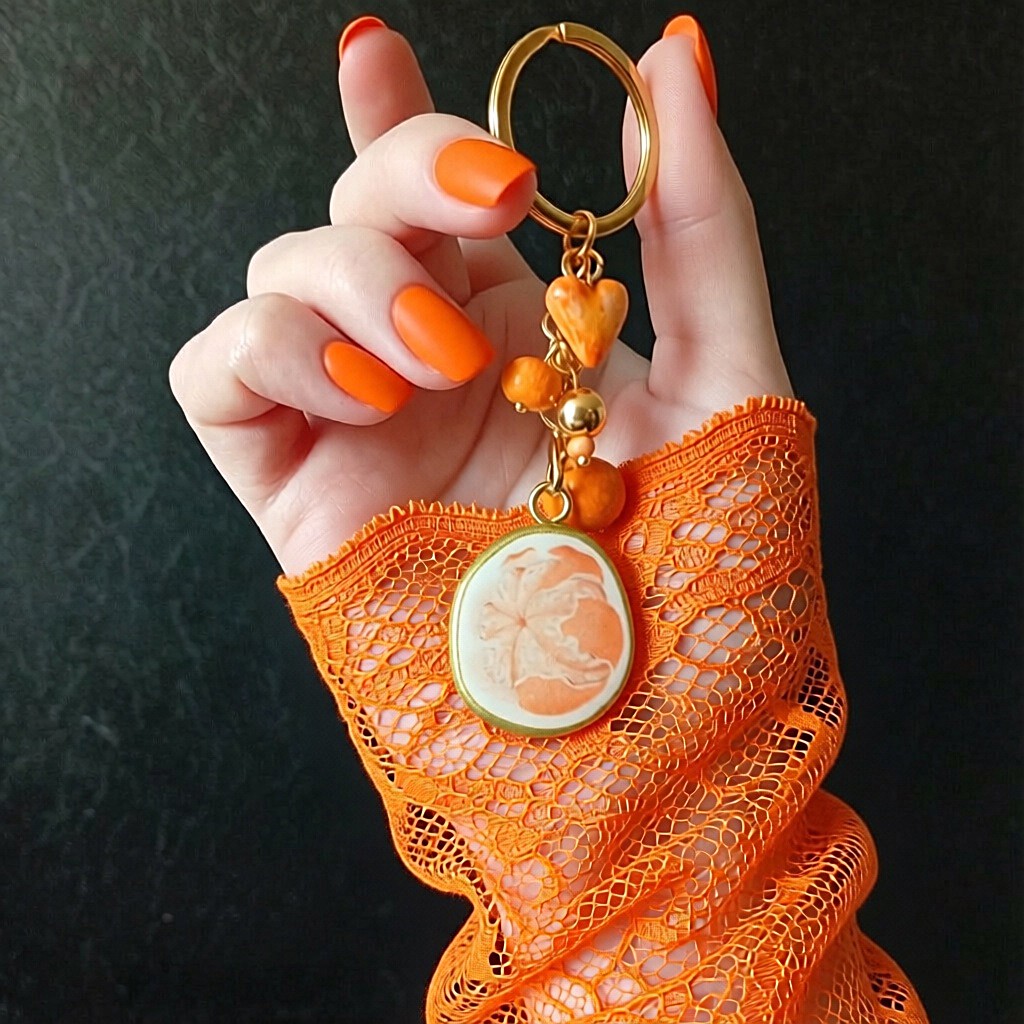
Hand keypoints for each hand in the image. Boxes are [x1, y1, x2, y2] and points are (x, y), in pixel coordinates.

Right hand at [169, 20, 790, 577]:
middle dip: (401, 170)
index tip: (375, 52)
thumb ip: (700, 222)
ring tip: (443, 357)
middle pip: (354, 208)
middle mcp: (426, 364)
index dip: (395, 118)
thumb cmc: (694, 564)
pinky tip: (364, 389)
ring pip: (279, 274)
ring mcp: (356, 424)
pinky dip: (274, 350)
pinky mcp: (296, 487)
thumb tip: (677, 59)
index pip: (434, 201)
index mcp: (518, 331)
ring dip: (356, 281)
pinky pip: (219, 374)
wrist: (634, 720)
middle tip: (491, 200)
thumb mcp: (725, 374)